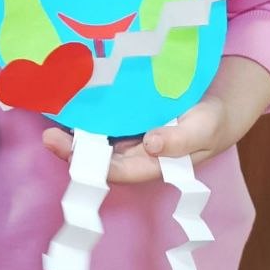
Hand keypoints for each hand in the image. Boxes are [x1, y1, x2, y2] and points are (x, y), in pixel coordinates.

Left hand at [42, 56, 269, 183]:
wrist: (222, 98)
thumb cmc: (215, 118)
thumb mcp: (207, 126)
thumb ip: (184, 139)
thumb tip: (152, 145)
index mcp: (156, 162)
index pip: (120, 170)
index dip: (95, 166)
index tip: (72, 152)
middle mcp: (138, 151)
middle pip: (101, 158)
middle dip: (73, 151)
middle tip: (48, 136)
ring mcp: (131, 134)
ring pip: (97, 140)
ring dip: (74, 133)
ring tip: (48, 120)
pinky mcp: (128, 115)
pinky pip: (102, 118)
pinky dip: (85, 113)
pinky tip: (67, 99)